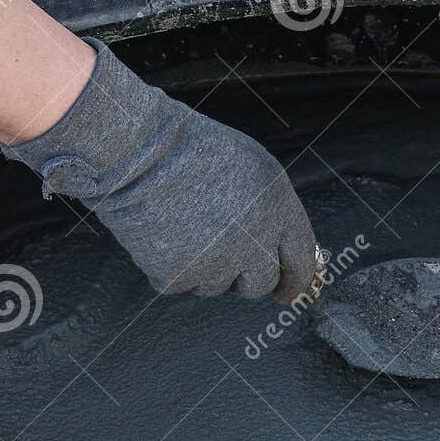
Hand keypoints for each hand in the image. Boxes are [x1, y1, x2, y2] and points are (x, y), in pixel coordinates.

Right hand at [3, 39, 316, 300]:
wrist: (139, 149)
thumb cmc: (194, 149)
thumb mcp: (256, 168)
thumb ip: (275, 211)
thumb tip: (282, 248)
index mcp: (280, 212)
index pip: (300, 264)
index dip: (293, 282)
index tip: (286, 291)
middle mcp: (254, 244)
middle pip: (260, 285)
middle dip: (246, 278)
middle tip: (226, 257)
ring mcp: (217, 264)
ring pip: (219, 287)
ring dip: (207, 268)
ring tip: (188, 228)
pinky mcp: (180, 276)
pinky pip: (182, 284)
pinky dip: (172, 268)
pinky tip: (165, 234)